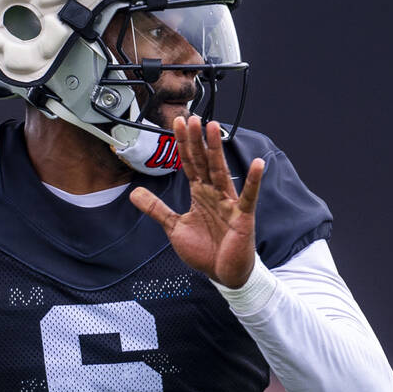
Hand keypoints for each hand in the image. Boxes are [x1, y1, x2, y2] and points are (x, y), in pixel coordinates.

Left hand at [129, 117, 264, 287]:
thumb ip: (156, 208)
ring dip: (217, 150)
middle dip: (196, 140)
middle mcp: (214, 193)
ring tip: (214, 128)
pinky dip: (253, 180)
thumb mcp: (174, 227)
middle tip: (191, 117)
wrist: (223, 274)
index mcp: (199, 193)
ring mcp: (229, 203)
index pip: (189, 163)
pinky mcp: (243, 216)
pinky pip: (248, 196)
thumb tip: (134, 193)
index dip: (182, 144)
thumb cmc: (205, 250)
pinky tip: (258, 164)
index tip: (177, 123)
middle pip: (204, 161)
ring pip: (221, 171)